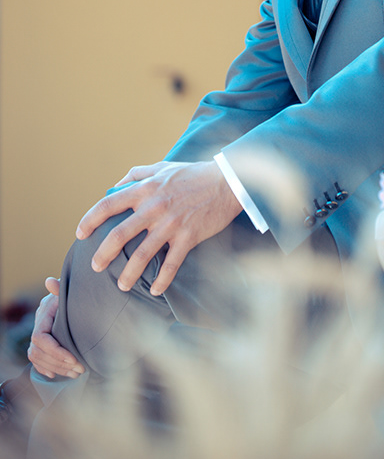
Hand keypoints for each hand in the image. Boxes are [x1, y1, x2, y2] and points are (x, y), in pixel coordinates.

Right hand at [27, 277, 84, 378]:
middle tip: (80, 368)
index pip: (40, 338)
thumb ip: (60, 288)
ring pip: (37, 358)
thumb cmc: (75, 292)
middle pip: (38, 352)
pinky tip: (56, 375)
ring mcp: (38, 334)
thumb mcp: (70, 290)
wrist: (74, 294)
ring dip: (56, 368)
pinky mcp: (42, 343)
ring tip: (76, 372)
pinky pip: (36, 360)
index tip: (73, 358)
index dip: (54, 350)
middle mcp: (38, 325)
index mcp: (44, 313)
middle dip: (58, 363)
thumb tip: (50, 281)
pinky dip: (44, 369)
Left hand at [76, 160, 240, 295]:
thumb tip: (115, 185)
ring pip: (142, 254)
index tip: (80, 234)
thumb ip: (137, 174)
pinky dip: (162, 280)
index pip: (108, 204)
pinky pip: (171, 264)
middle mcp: (154, 207)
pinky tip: (156, 291)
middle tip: (95, 267)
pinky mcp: (188, 236)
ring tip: (122, 286)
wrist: (227, 182)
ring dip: (129, 274)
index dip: (90, 220)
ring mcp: (171, 224)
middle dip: (102, 254)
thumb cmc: (193, 174)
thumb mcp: (162, 167)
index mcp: (145, 189)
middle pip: (119, 234)